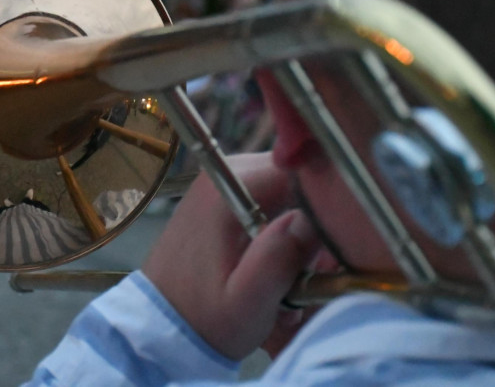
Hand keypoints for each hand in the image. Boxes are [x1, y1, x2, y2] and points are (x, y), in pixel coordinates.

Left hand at [141, 153, 320, 359]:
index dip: (330, 205)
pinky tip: (274, 268)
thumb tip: (310, 221)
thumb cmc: (202, 318)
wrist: (163, 325)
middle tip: (309, 273)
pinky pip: (274, 201)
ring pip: (292, 191)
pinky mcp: (227, 195)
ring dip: (300, 233)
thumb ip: (278, 261)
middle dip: (315, 224)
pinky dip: (282, 232)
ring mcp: (226, 180)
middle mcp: (227, 171)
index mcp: (229, 187)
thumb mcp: (246, 303)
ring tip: (289, 278)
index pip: (305, 169)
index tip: (331, 250)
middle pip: (301, 178)